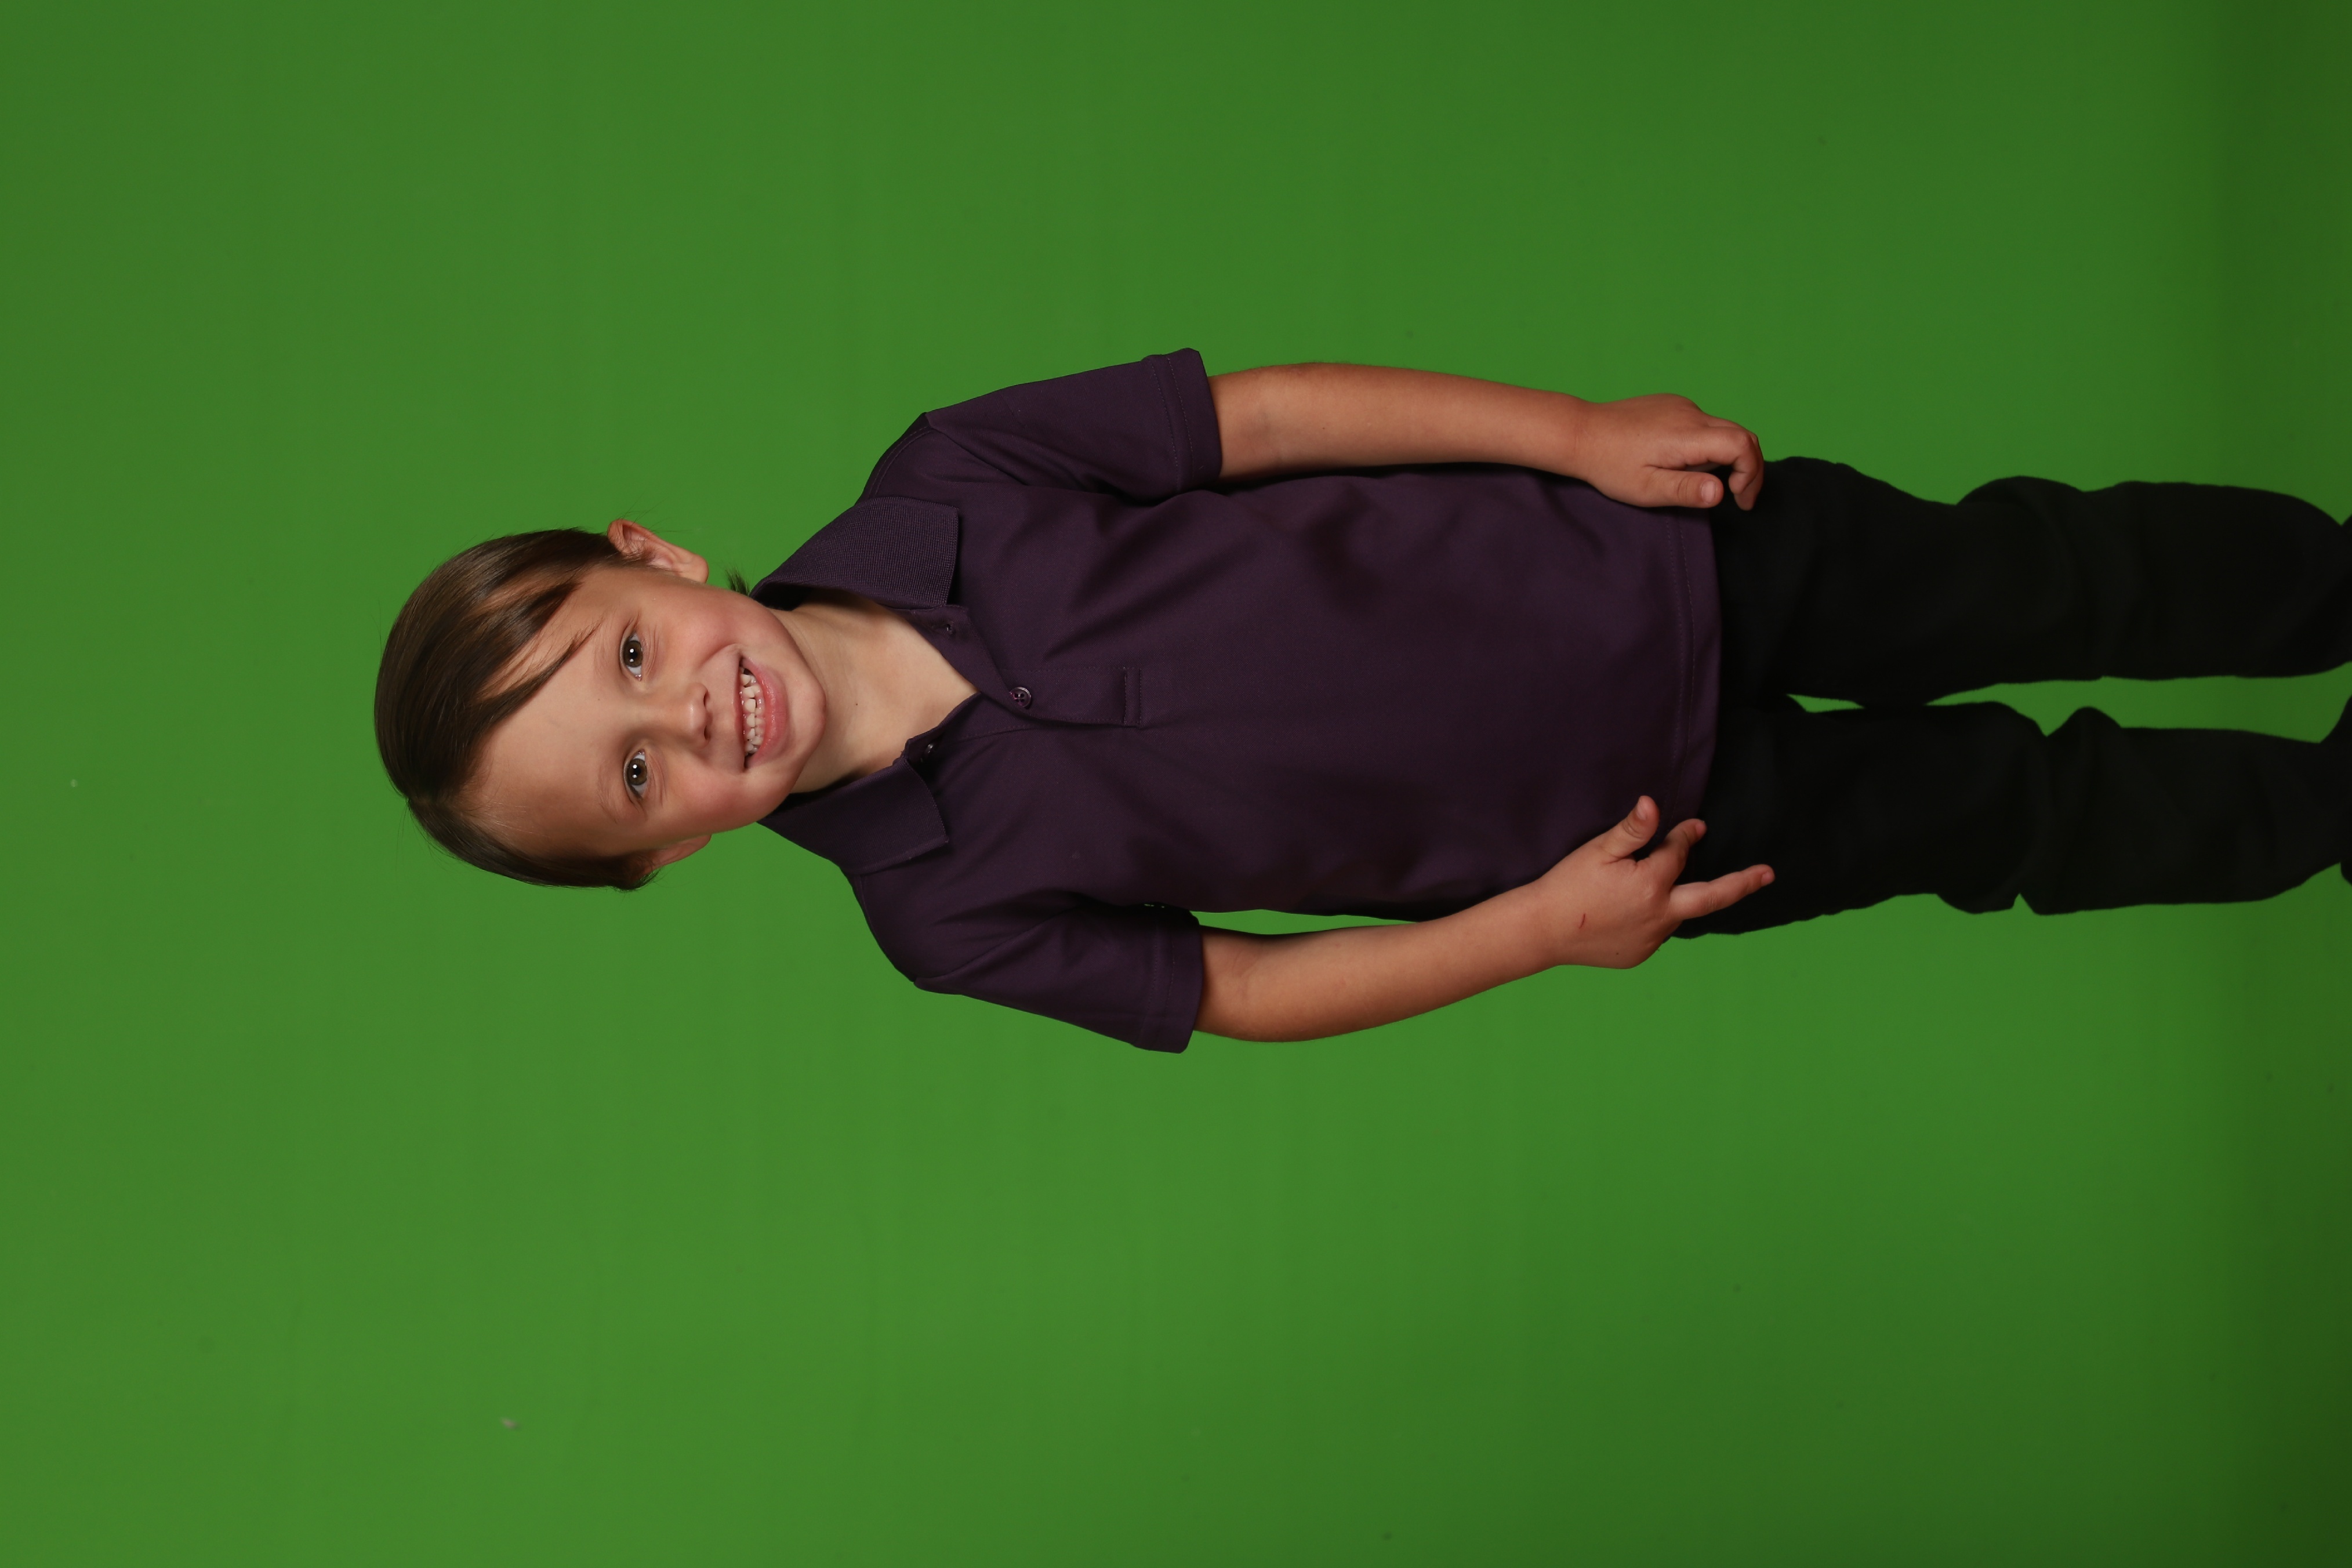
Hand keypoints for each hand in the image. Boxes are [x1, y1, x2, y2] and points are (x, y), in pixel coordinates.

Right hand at [1527, 797, 1772, 967]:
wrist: (1541, 931)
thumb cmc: (1568, 885)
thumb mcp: (1598, 851)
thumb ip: (1632, 831)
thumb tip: (1653, 804)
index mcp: (1652, 885)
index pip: (1680, 853)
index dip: (1685, 836)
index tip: (1694, 827)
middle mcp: (1660, 916)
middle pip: (1712, 897)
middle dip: (1743, 884)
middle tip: (1768, 874)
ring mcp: (1651, 940)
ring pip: (1677, 913)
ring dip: (1679, 899)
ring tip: (1655, 890)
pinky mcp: (1640, 955)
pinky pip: (1657, 932)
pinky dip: (1656, 917)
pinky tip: (1631, 912)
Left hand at [1570, 395, 1763, 510]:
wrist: (1580, 433)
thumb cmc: (1609, 465)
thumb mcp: (1646, 488)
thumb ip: (1685, 490)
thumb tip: (1721, 493)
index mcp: (1687, 435)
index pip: (1742, 445)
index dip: (1751, 473)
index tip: (1738, 499)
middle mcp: (1690, 414)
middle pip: (1742, 435)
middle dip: (1749, 468)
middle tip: (1739, 498)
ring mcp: (1682, 406)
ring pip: (1724, 428)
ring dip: (1728, 456)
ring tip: (1706, 482)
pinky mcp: (1672, 404)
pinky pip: (1704, 423)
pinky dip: (1710, 444)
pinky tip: (1685, 462)